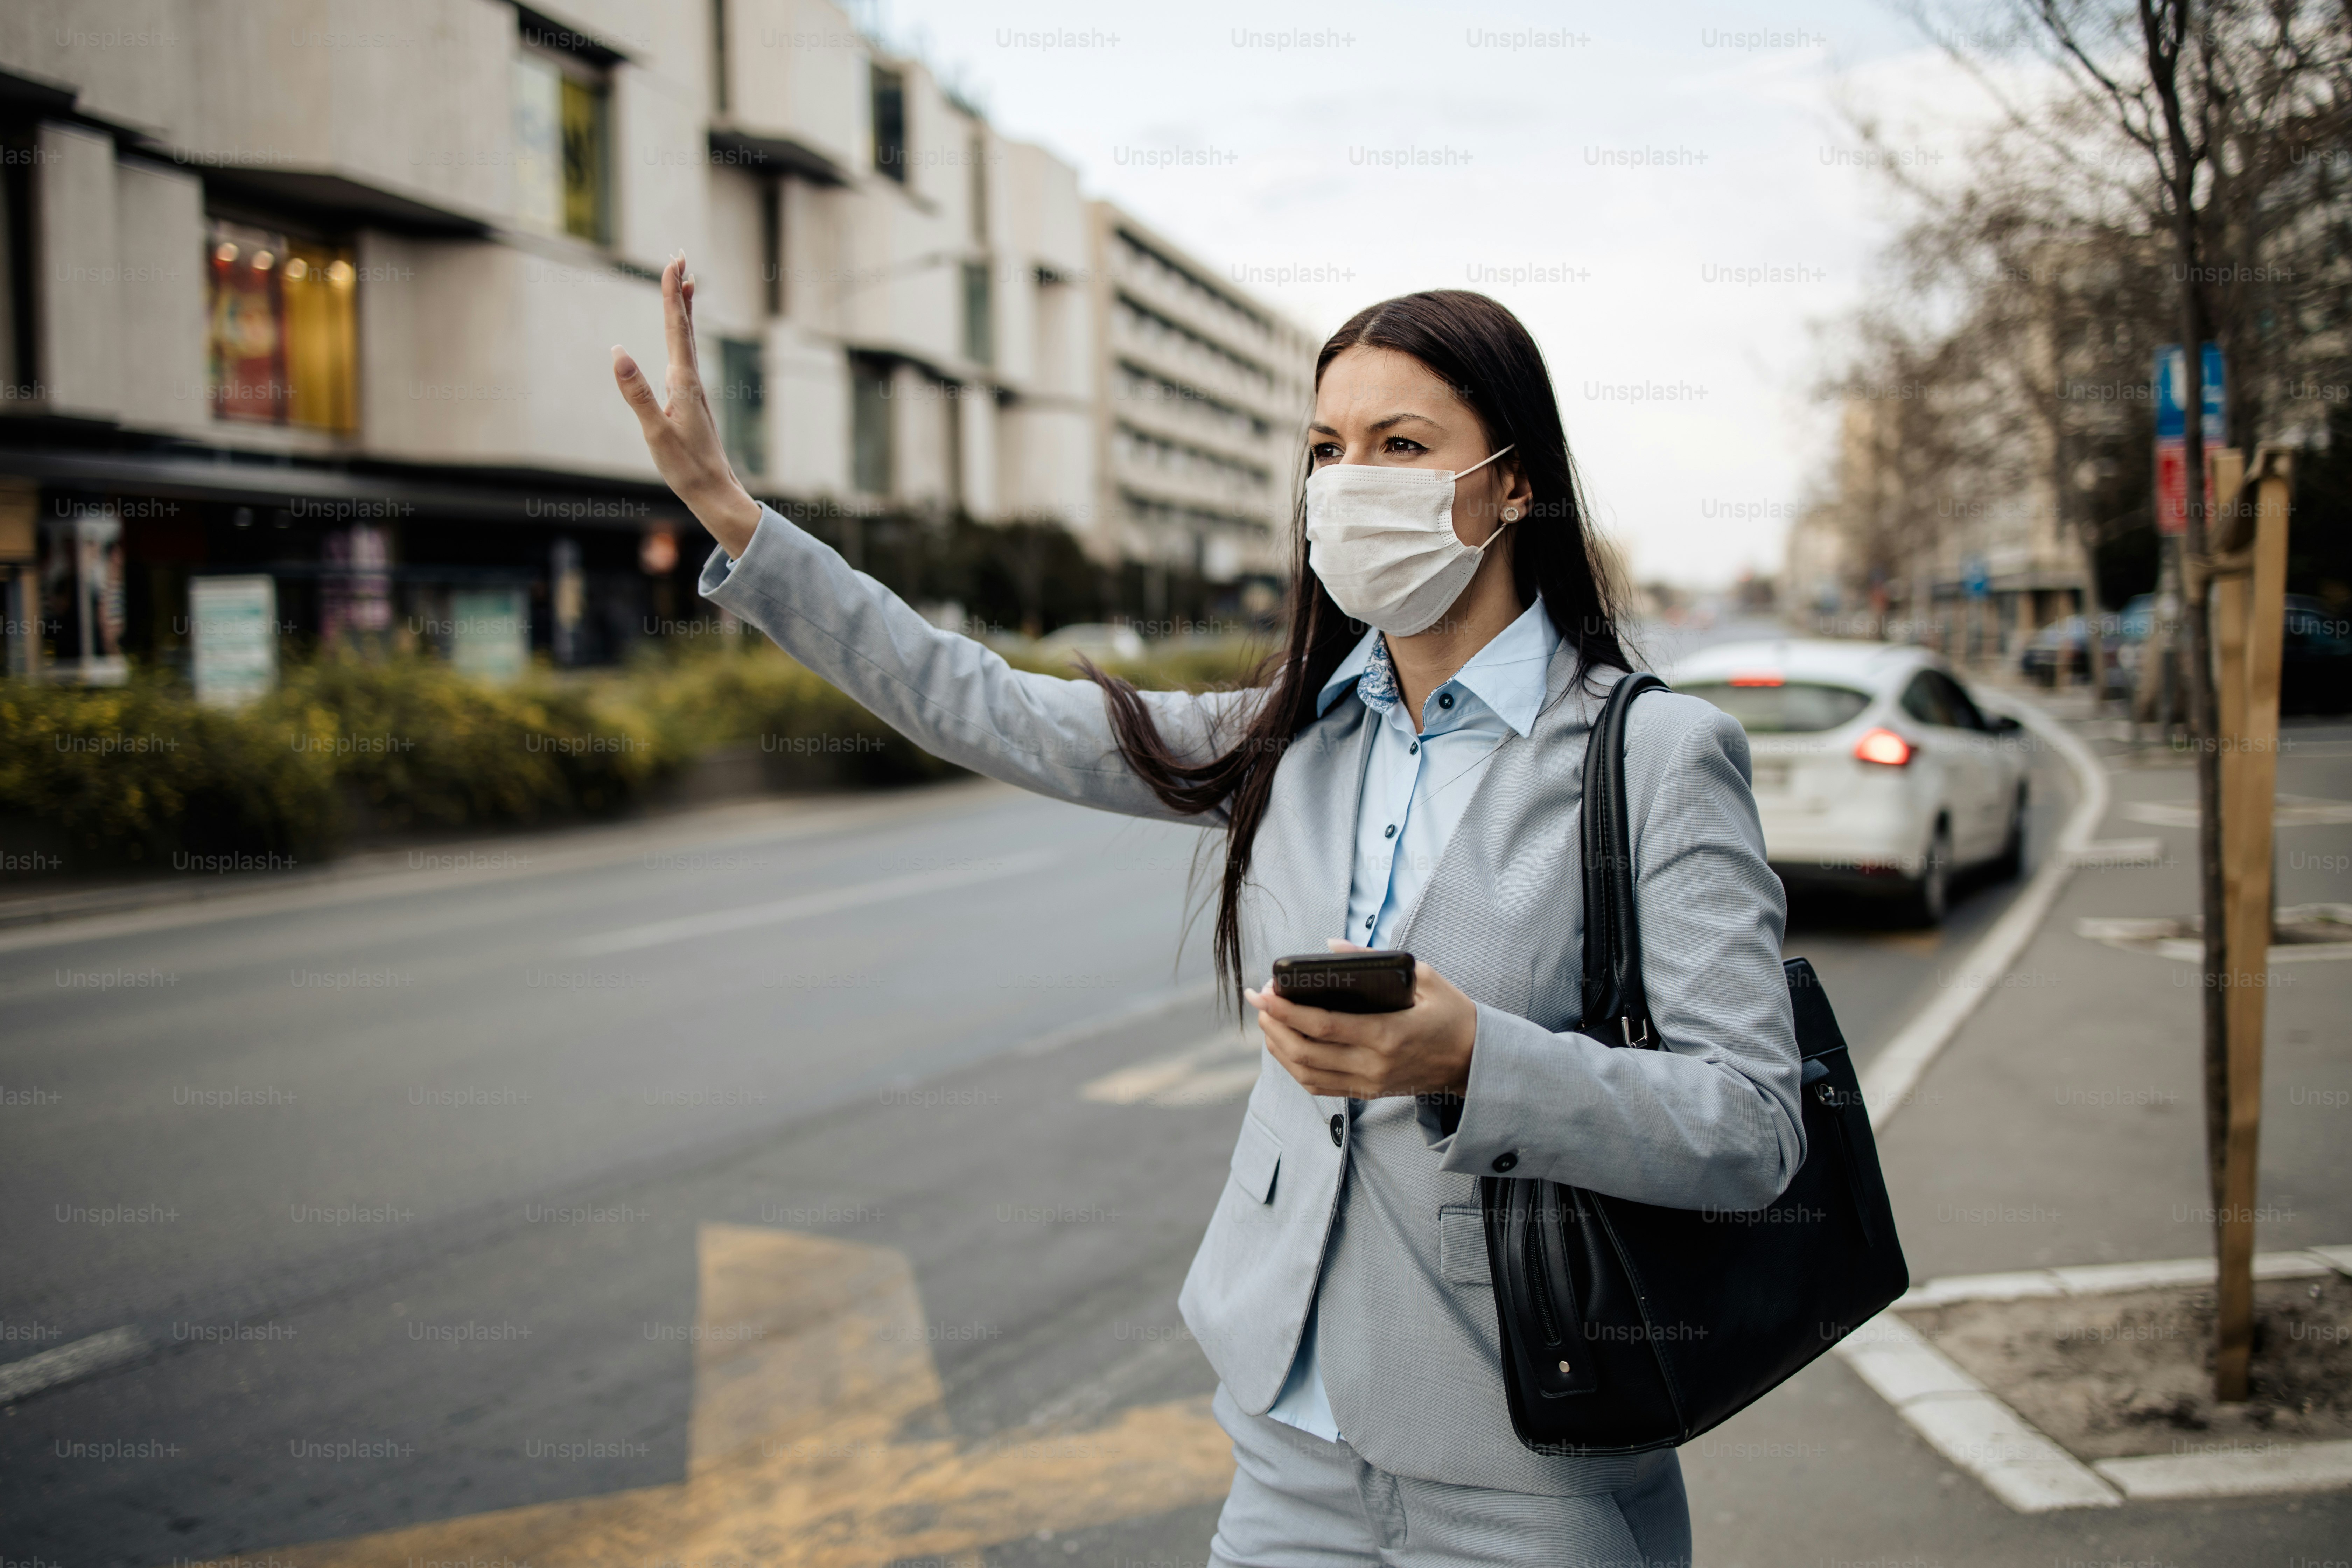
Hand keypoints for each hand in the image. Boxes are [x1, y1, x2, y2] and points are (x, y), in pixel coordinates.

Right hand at [612, 254, 762, 556]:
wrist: (714, 491)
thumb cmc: (686, 467)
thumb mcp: (655, 432)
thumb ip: (636, 393)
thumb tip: (617, 352)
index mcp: (683, 382)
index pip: (676, 329)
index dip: (672, 294)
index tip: (674, 263)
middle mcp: (691, 380)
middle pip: (685, 327)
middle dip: (679, 292)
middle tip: (680, 259)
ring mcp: (693, 390)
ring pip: (688, 341)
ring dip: (684, 311)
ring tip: (685, 285)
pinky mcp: (691, 401)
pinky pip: (686, 358)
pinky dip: (683, 337)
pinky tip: (681, 340)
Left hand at [1244, 940, 1478, 1099]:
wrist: (1474, 1059)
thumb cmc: (1451, 1013)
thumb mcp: (1425, 977)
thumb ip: (1375, 960)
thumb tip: (1331, 947)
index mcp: (1388, 1033)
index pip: (1324, 1025)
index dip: (1287, 1009)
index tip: (1264, 991)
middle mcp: (1374, 1064)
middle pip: (1306, 1051)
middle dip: (1274, 1024)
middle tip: (1258, 1000)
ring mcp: (1369, 1083)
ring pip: (1306, 1072)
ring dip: (1278, 1046)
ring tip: (1267, 1019)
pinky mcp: (1368, 1092)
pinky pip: (1319, 1085)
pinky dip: (1294, 1067)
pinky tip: (1285, 1045)